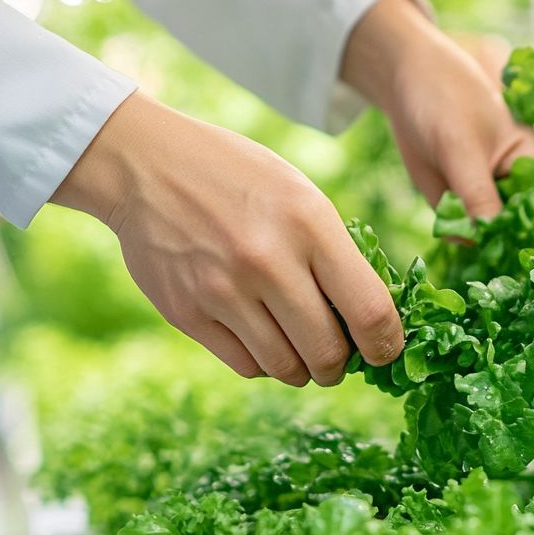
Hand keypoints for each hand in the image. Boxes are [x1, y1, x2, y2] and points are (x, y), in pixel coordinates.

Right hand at [51, 91, 402, 385]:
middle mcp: (267, 261)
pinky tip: (262, 338)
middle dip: (341, 366)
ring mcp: (223, 290)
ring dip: (303, 370)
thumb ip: (337, 255)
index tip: (385, 351)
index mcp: (309, 224)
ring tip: (301, 351)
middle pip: (328, 352)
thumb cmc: (240, 179)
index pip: (370, 310)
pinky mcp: (188, 313)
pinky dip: (263, 363)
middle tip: (339, 358)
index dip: (387, 344)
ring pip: (286, 368)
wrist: (146, 164)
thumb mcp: (302, 196)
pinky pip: (246, 366)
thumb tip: (374, 322)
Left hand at [341, 0, 533, 219]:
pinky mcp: (465, 206)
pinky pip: (462, 234)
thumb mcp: (461, 147)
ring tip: (454, 207)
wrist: (409, 83)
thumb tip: (488, 240)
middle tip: (478, 235)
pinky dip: (451, 229)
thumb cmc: (446, 101)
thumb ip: (477, 194)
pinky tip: (443, 210)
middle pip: (519, 232)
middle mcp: (521, 187)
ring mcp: (492, 199)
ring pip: (488, 237)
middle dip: (500, 241)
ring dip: (468, 235)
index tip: (521, 251)